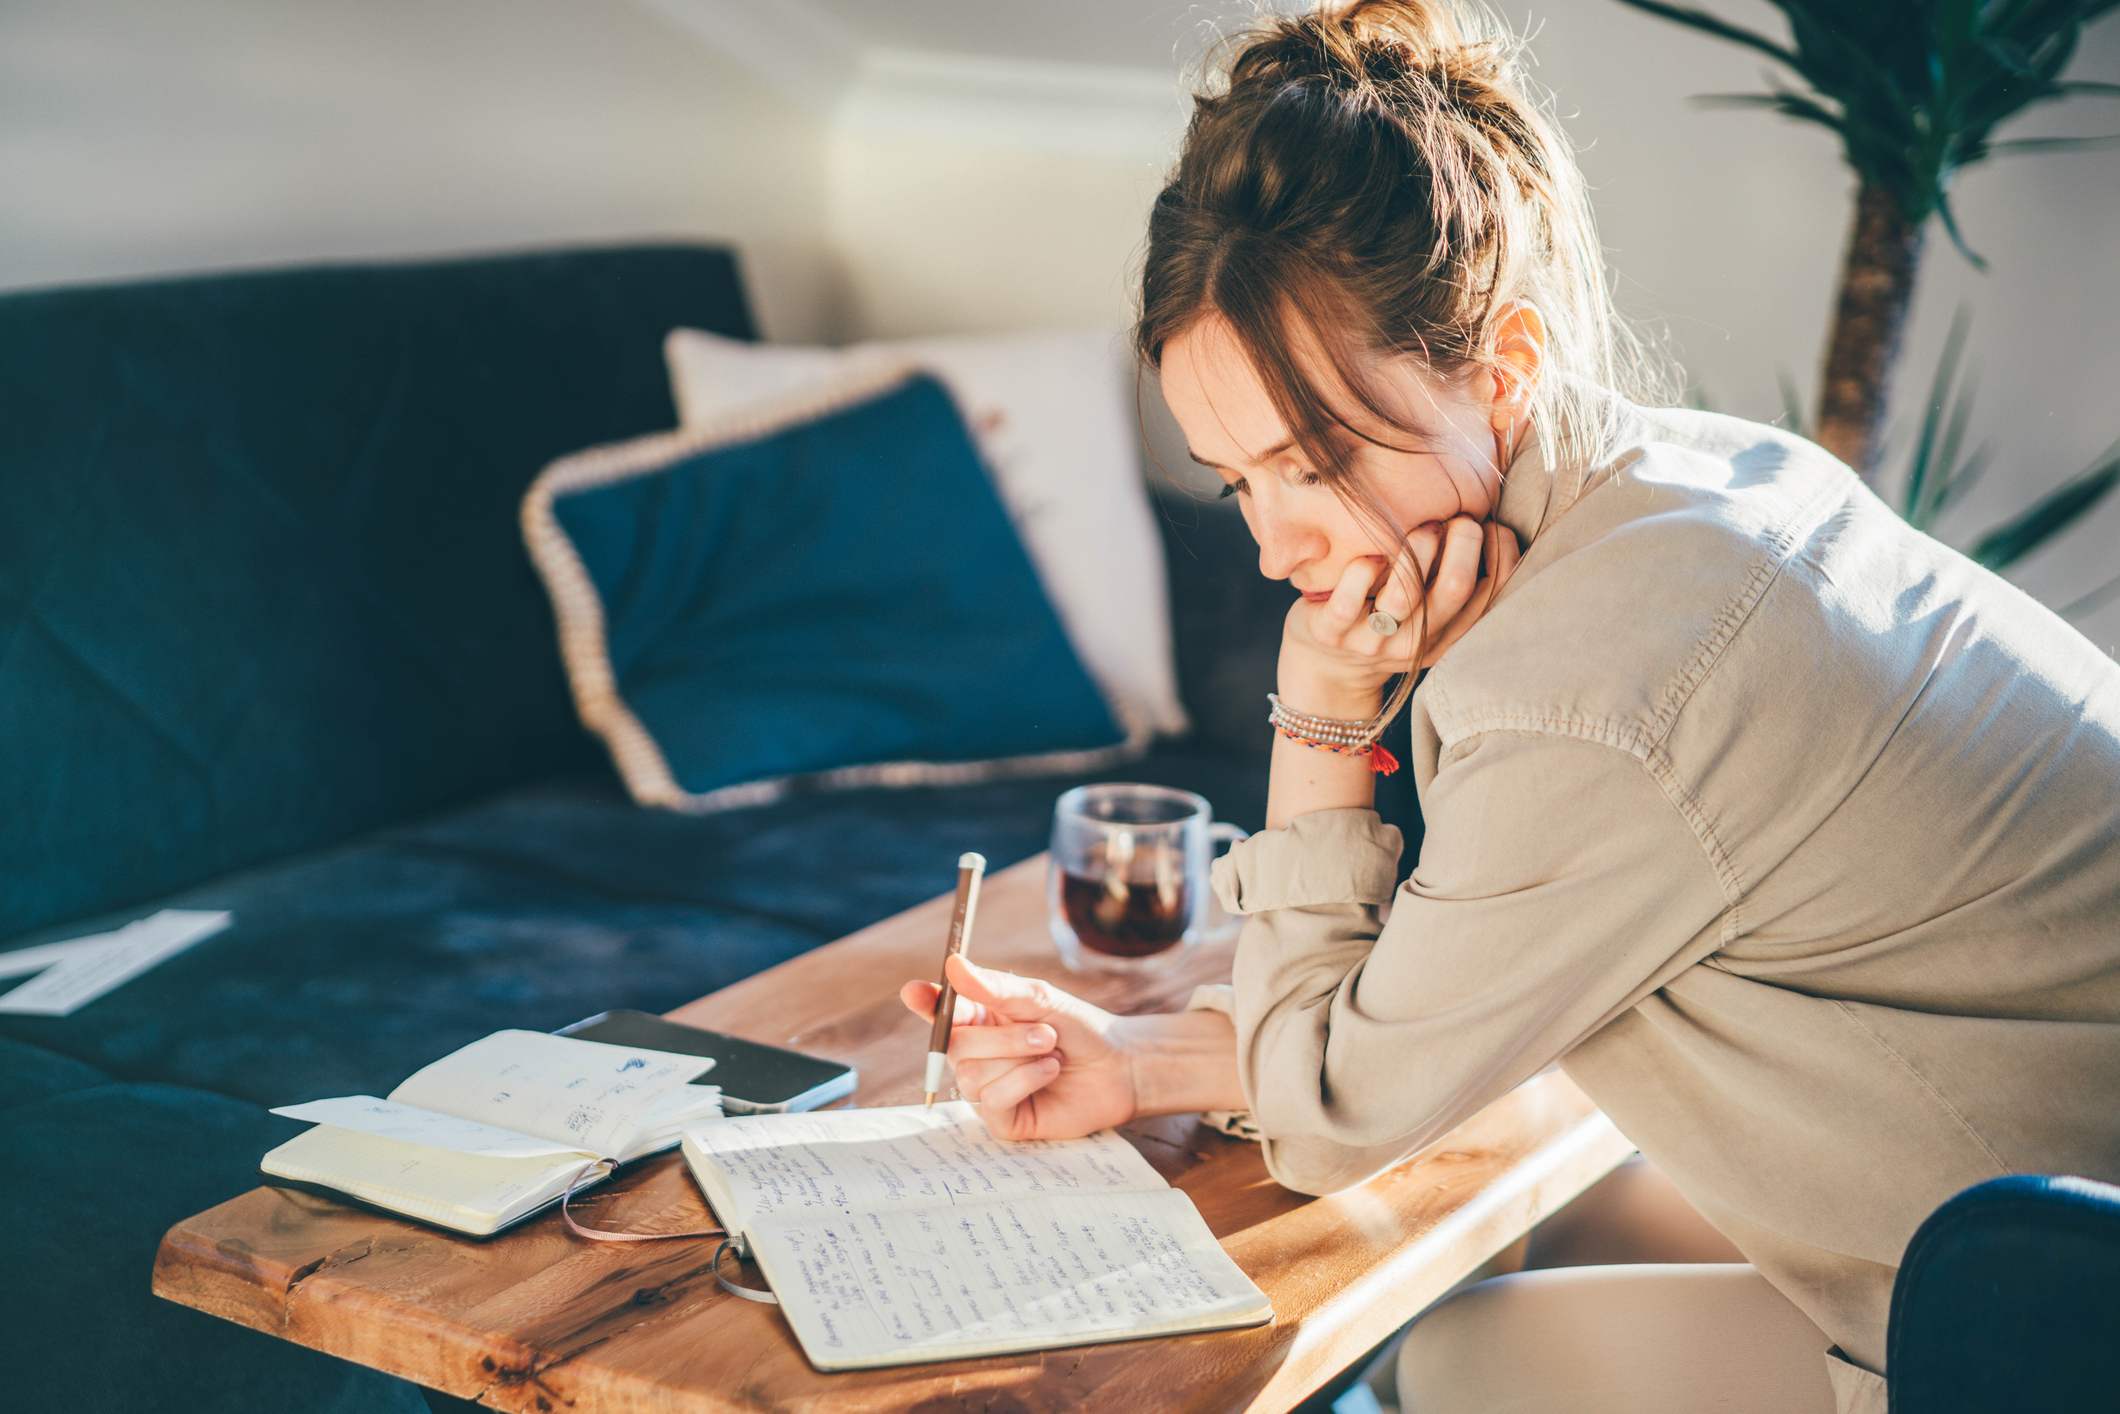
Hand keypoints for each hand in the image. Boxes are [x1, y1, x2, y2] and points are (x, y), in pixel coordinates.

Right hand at [898, 955, 1138, 1141]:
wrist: (1119, 1067)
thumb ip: (996, 988)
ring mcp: (985, 1089)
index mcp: (979, 1020)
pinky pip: (991, 1100)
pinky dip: (1023, 1081)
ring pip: (971, 1074)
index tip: (914, 992)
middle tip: (1044, 1033)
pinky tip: (1049, 1072)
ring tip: (1052, 1052)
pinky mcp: (1002, 1120)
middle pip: (954, 1044)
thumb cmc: (1079, 1030)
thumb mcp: (1040, 999)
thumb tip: (953, 965)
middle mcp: (975, 1056)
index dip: (923, 1002)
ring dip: (1019, 1058)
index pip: (939, 1012)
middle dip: (1003, 1037)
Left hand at [1278, 514, 1520, 712]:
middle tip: (1456, 519)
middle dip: (1464, 539)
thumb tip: (1490, 520)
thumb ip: (1455, 576)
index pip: (1493, 593)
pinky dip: (1363, 571)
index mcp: (1449, 635)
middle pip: (1455, 586)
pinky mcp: (1333, 635)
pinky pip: (1349, 601)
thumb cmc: (1387, 616)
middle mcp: (1416, 642)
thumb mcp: (1429, 607)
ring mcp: (1374, 641)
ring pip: (1405, 593)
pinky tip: (1371, 558)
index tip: (1490, 526)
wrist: (1328, 667)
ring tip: (1422, 529)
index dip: (1501, 552)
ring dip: (1417, 548)